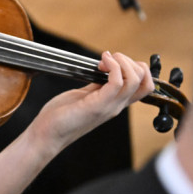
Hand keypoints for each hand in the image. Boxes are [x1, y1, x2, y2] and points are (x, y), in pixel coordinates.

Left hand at [32, 51, 152, 151]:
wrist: (47, 134)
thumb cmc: (61, 116)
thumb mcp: (83, 96)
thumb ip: (97, 86)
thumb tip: (104, 71)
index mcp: (114, 103)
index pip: (144, 87)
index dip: (137, 69)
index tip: (113, 62)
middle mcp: (116, 106)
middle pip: (145, 82)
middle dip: (131, 62)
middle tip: (108, 59)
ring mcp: (109, 106)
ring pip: (135, 80)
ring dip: (122, 62)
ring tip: (105, 59)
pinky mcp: (97, 105)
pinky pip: (117, 83)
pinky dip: (113, 67)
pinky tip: (101, 62)